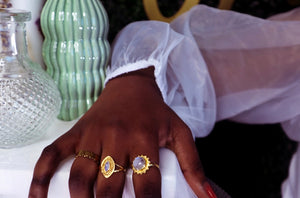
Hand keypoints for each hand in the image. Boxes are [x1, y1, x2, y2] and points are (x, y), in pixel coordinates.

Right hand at [29, 67, 214, 197]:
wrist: (132, 85)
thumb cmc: (156, 112)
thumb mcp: (180, 133)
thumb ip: (193, 164)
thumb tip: (207, 197)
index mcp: (145, 138)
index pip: (147, 185)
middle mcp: (117, 137)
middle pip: (110, 187)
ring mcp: (93, 134)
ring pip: (81, 175)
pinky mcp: (76, 132)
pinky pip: (52, 154)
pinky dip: (41, 177)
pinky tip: (39, 197)